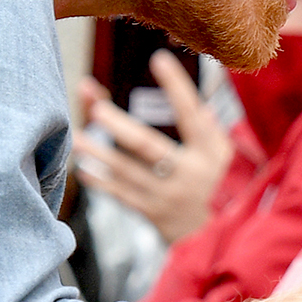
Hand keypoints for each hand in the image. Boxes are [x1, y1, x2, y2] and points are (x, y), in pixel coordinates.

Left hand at [72, 53, 233, 243]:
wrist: (220, 242)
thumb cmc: (222, 191)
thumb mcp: (226, 160)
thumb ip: (213, 132)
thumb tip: (203, 105)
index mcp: (208, 154)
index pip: (191, 114)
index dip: (176, 87)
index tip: (158, 59)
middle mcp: (186, 174)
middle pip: (147, 146)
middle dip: (119, 126)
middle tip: (95, 107)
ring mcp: (166, 196)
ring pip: (126, 172)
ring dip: (98, 153)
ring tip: (74, 137)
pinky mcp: (152, 214)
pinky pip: (122, 195)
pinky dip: (102, 181)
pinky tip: (83, 168)